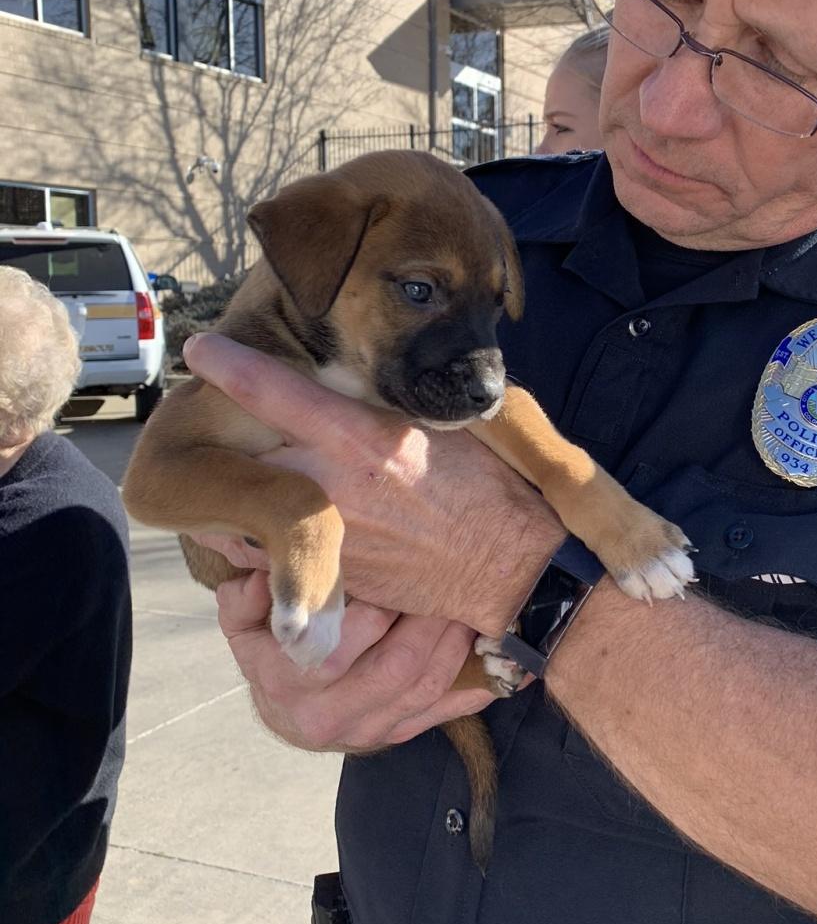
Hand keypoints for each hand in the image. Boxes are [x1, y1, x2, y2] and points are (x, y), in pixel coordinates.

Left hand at [183, 333, 561, 635]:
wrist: (510, 565)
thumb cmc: (486, 487)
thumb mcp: (441, 425)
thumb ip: (384, 404)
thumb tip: (348, 378)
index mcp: (362, 437)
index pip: (277, 393)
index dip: (231, 367)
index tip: (200, 351)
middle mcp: (332, 485)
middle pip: (241, 453)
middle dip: (219, 434)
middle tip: (203, 417)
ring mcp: (324, 533)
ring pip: (245, 508)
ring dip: (231, 487)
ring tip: (227, 470)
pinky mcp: (328, 572)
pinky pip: (268, 551)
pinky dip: (257, 532)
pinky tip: (264, 517)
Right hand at [218, 570, 495, 751]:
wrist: (286, 710)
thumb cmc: (272, 650)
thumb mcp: (246, 623)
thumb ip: (248, 597)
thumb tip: (263, 578)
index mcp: (289, 683)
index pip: (337, 650)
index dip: (373, 611)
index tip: (396, 573)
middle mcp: (329, 716)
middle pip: (395, 669)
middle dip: (428, 622)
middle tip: (450, 581)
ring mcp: (369, 731)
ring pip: (426, 688)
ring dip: (456, 644)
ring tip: (471, 602)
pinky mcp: (400, 734)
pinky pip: (446, 712)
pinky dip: (477, 684)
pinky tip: (500, 656)